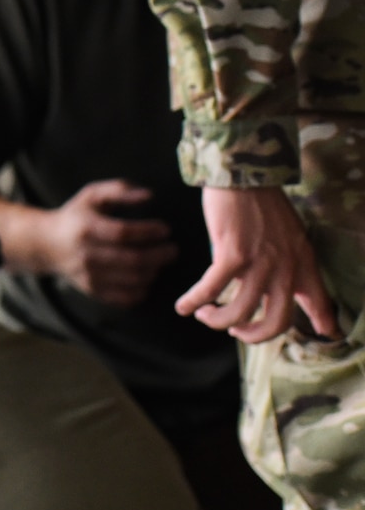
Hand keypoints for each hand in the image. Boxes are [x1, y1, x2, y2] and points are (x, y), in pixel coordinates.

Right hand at [33, 180, 175, 306]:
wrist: (47, 244)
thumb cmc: (77, 215)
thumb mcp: (93, 194)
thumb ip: (120, 189)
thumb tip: (149, 196)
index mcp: (87, 229)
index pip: (124, 233)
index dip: (149, 232)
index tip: (165, 229)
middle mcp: (87, 255)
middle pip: (132, 260)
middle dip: (160, 256)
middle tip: (173, 250)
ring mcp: (89, 276)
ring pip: (132, 280)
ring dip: (154, 272)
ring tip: (160, 262)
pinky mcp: (92, 290)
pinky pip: (124, 298)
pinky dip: (142, 290)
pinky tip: (147, 278)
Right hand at [179, 186, 336, 342]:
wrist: (243, 175)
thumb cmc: (259, 203)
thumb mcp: (285, 234)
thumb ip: (282, 262)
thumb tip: (260, 287)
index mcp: (303, 260)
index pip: (319, 299)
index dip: (323, 322)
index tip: (327, 335)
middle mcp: (286, 266)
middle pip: (277, 321)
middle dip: (253, 335)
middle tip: (236, 331)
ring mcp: (260, 262)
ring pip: (240, 313)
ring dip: (217, 320)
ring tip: (205, 313)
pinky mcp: (232, 255)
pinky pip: (211, 291)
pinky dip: (193, 302)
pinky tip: (183, 307)